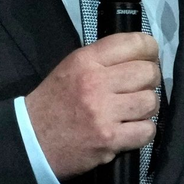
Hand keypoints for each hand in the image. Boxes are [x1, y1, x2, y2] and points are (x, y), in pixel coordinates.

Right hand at [24, 32, 159, 179]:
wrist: (32, 140)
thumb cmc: (55, 101)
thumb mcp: (72, 67)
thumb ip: (104, 58)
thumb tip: (141, 54)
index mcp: (86, 60)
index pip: (133, 43)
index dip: (150, 49)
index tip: (150, 57)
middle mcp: (96, 83)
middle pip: (148, 73)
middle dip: (150, 80)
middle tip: (140, 87)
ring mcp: (103, 112)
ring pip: (150, 102)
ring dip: (147, 107)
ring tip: (134, 110)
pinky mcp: (109, 139)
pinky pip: (147, 131)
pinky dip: (144, 131)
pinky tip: (131, 129)